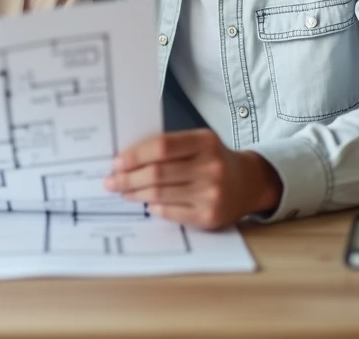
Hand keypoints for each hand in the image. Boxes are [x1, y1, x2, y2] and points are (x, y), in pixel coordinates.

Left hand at [102, 129, 282, 229]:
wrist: (248, 184)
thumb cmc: (213, 159)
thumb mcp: (198, 143)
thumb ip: (169, 147)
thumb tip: (126, 159)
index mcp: (205, 142)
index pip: (162, 146)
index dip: (135, 155)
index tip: (116, 162)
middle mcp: (211, 167)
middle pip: (157, 173)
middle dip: (128, 178)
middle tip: (110, 181)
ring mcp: (211, 194)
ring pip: (160, 194)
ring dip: (136, 194)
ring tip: (123, 191)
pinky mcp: (209, 216)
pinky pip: (171, 213)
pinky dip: (154, 208)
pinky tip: (147, 203)